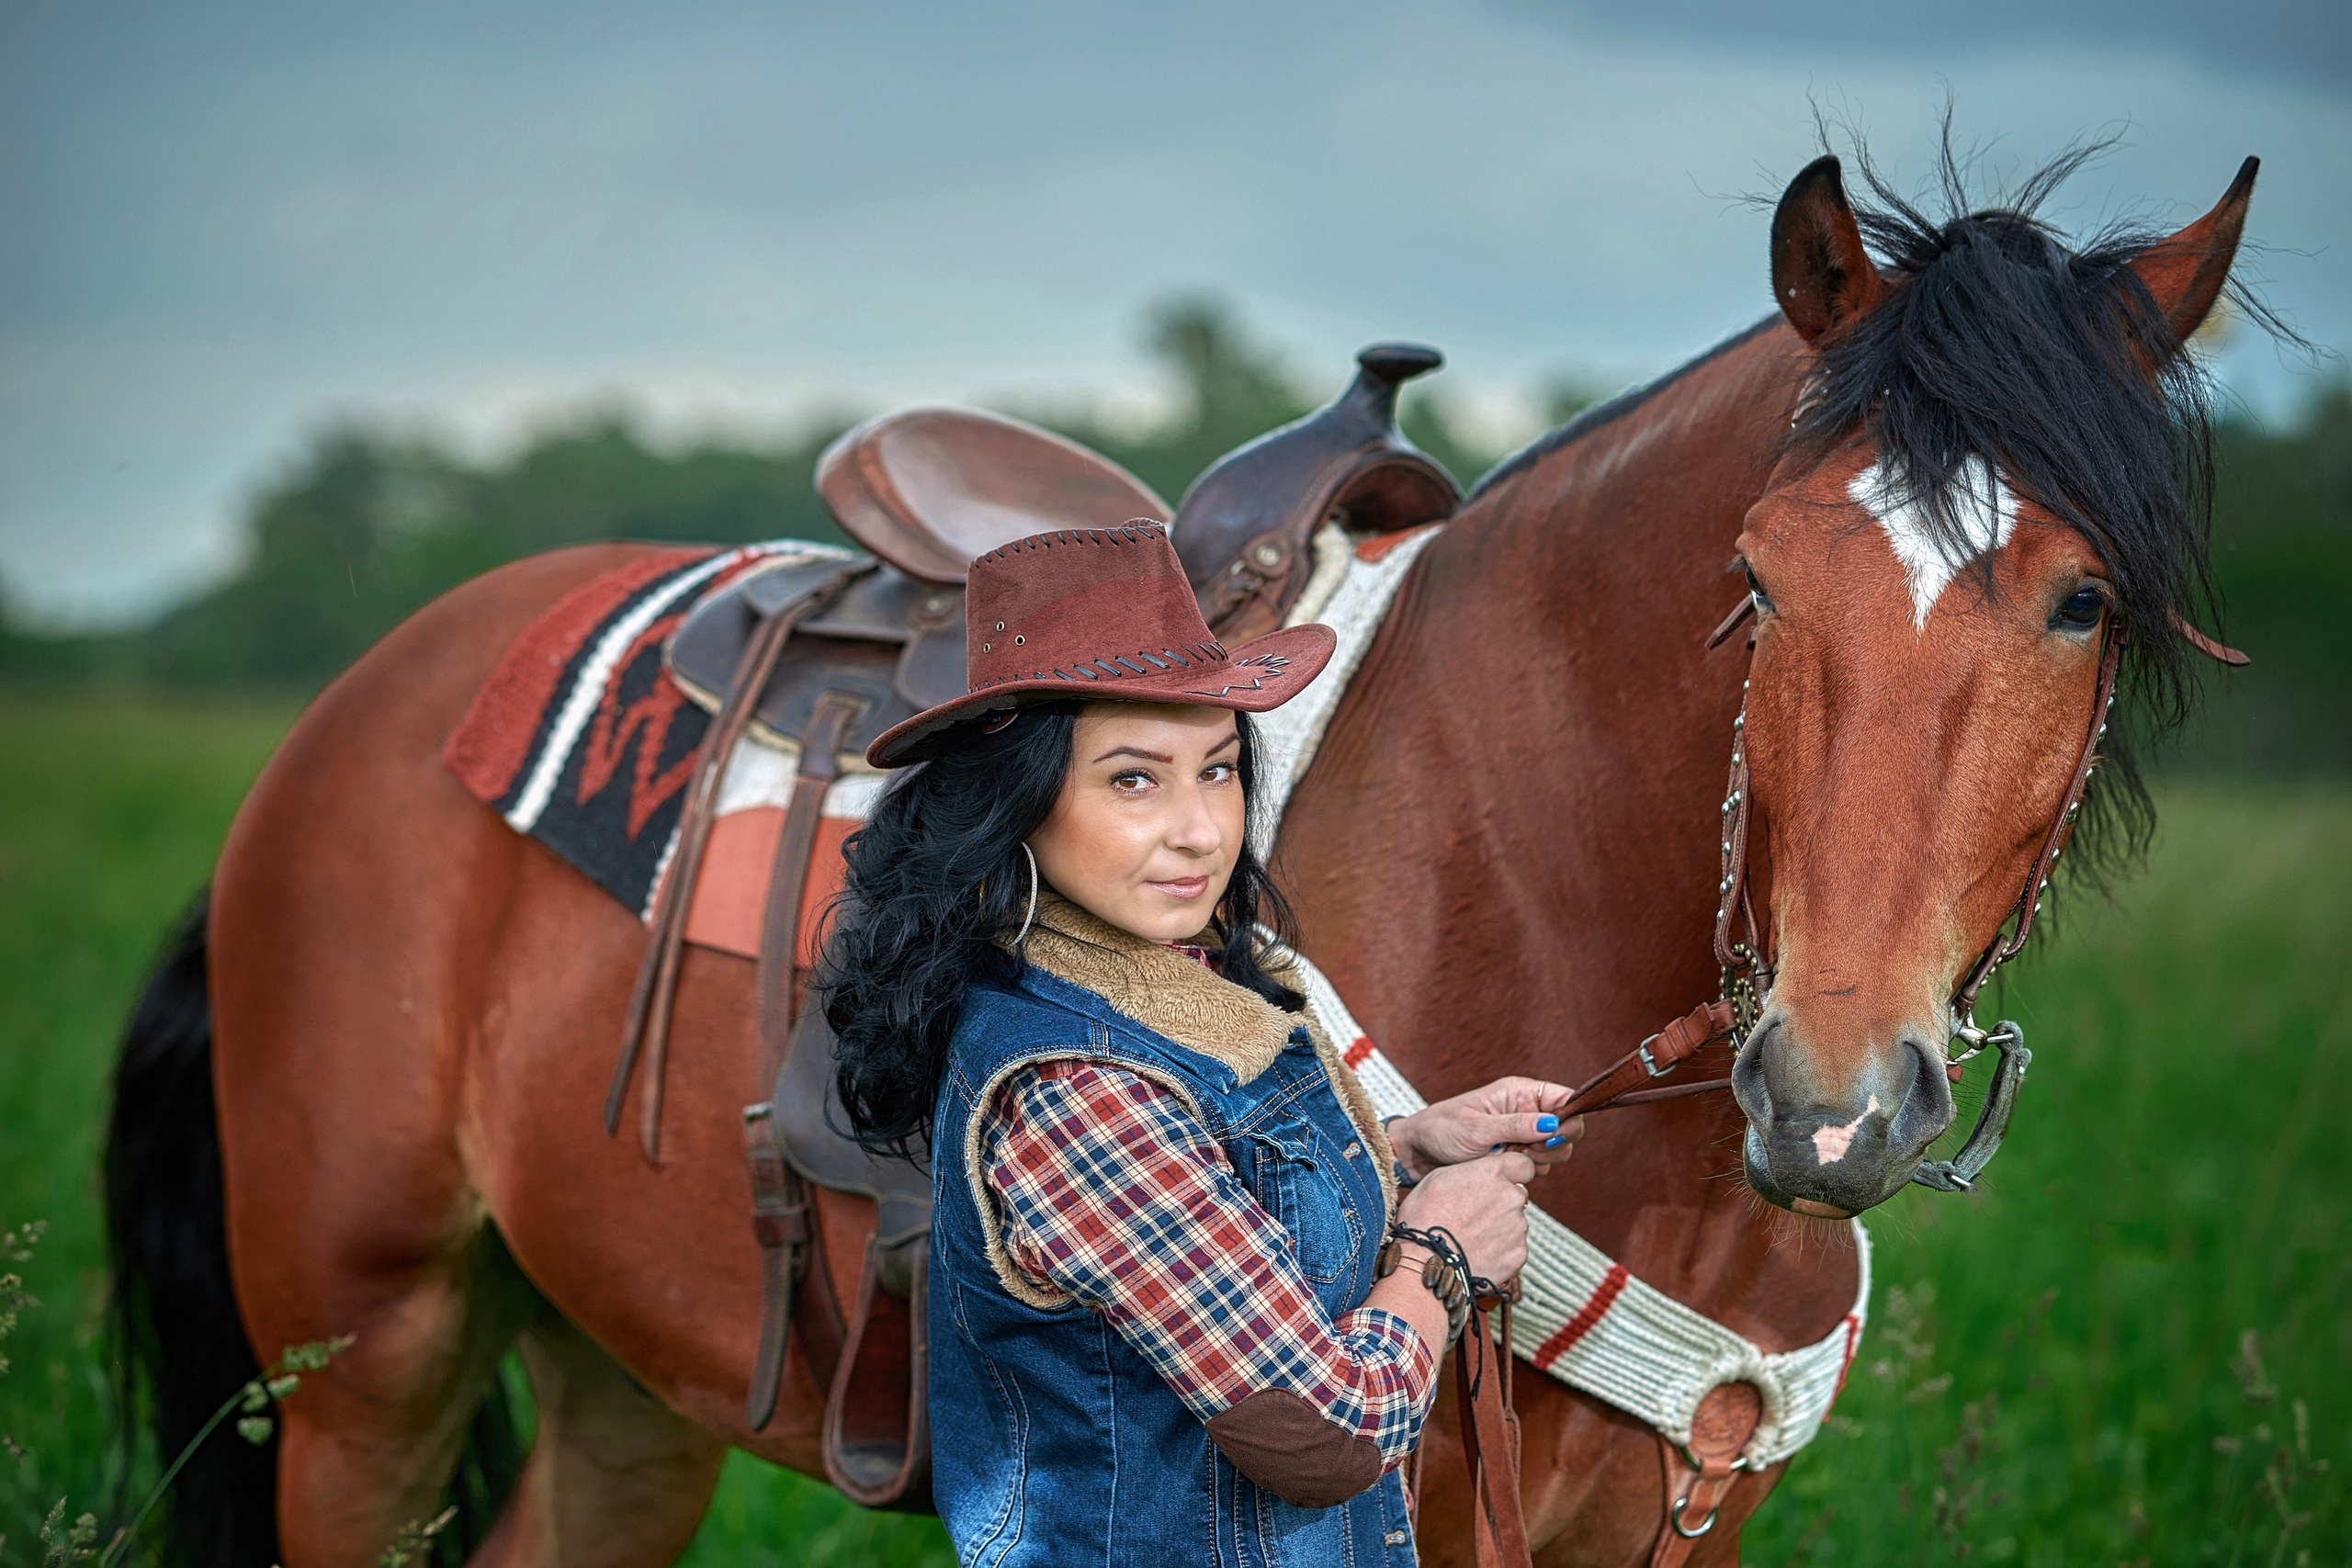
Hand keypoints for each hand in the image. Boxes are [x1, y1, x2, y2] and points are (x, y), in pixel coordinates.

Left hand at [1389, 1076, 1582, 1182]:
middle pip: (1567, 1128)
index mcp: (1518, 1092)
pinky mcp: (1515, 1154)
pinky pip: (1539, 1166)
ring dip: (1538, 1160)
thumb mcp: (1477, 1129)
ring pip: (1556, 1150)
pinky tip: (1502, 1167)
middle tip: (1524, 1151)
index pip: (1565, 1098)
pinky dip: (1527, 1171)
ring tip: (1505, 1158)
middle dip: (1552, 1144)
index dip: (1570, 1117)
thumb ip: (1516, 1127)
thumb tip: (1554, 1123)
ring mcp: (1521, 1134)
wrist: (1416, 1153)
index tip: (1553, 1136)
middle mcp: (1524, 1110)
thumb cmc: (1439, 1131)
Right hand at [1394, 1149, 1533, 1286]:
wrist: (1424, 1262)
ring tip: (1472, 1238)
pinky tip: (1478, 1253)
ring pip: (1515, 1223)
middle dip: (1503, 1202)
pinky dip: (1501, 1251)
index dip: (1512, 1173)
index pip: (1523, 1165)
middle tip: (1477, 1215)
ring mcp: (1518, 1227)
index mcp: (1493, 1173)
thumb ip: (1472, 1171)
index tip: (1502, 1182)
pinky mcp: (1518, 1254)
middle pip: (1518, 1195)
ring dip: (1500, 1227)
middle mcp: (1512, 1197)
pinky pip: (1514, 1247)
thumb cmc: (1424, 1217)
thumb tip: (1484, 1173)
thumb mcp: (1438, 1178)